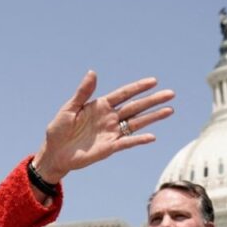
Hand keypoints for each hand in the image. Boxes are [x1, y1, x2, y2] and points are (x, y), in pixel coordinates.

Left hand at [33, 71, 174, 182]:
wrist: (55, 153)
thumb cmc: (59, 130)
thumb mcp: (69, 109)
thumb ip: (83, 93)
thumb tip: (92, 72)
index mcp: (100, 106)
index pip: (123, 94)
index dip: (138, 87)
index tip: (154, 81)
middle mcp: (110, 118)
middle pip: (135, 107)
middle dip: (152, 100)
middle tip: (171, 93)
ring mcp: (111, 132)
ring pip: (136, 123)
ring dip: (152, 117)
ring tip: (169, 110)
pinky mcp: (110, 147)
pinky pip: (127, 142)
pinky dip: (139, 140)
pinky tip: (152, 137)